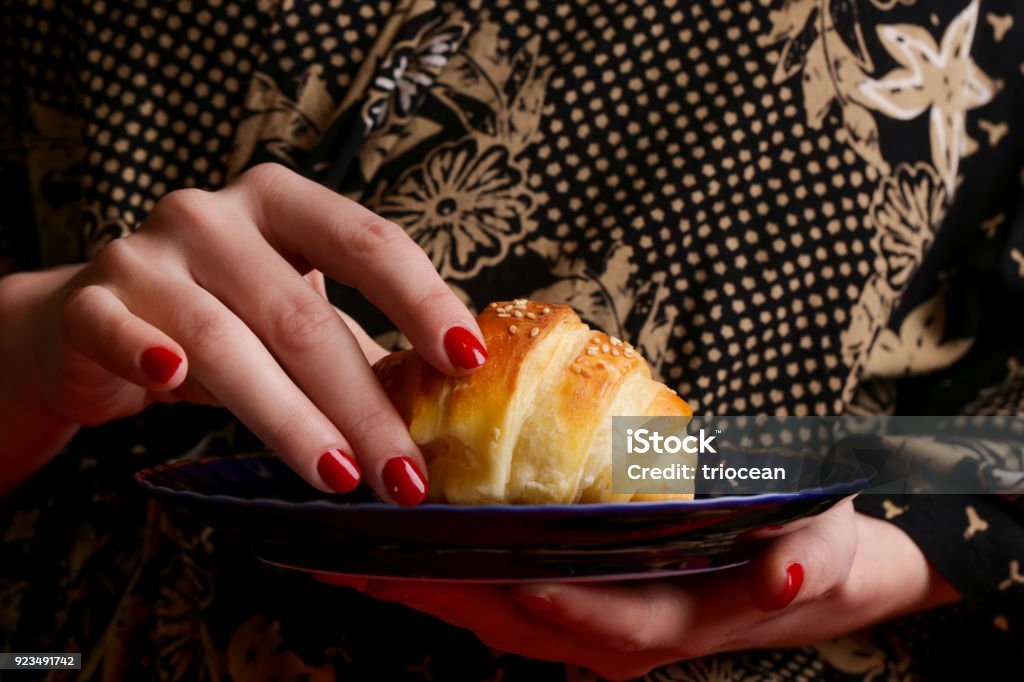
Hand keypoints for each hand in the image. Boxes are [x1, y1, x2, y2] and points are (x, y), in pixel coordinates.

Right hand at [0, 163, 487, 497]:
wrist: (95, 323)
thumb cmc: (219, 316)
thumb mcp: (291, 314)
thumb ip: (352, 340)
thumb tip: (443, 400)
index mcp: (282, 204)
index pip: (368, 242)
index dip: (422, 301)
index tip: (468, 362)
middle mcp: (214, 216)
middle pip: (303, 315)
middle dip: (364, 405)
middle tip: (406, 475)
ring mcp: (146, 255)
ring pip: (227, 341)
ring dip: (290, 418)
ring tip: (340, 476)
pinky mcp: (92, 303)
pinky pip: (119, 331)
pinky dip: (148, 355)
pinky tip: (174, 384)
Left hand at [324, 501, 959, 679]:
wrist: (805, 572)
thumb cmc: (806, 552)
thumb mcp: (822, 552)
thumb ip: (804, 567)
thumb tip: (784, 576)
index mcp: (660, 624)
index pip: (581, 614)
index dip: (524, 593)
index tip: (461, 560)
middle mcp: (608, 636)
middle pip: (502, 616)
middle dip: (426, 590)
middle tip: (346, 552)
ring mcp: (582, 624)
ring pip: (484, 612)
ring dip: (415, 585)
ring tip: (342, 550)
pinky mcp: (570, 604)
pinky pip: (491, 596)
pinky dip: (439, 575)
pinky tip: (395, 547)